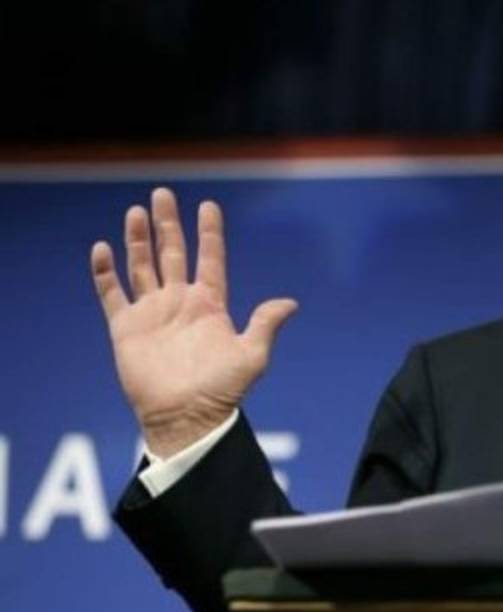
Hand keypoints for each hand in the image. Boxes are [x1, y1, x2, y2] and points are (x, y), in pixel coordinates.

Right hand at [90, 188, 297, 457]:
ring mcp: (152, 313)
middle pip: (172, 253)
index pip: (210, 259)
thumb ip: (265, 325)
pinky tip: (103, 248)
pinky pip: (112, 293)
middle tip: (163, 194)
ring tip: (136, 211)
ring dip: (138, 239)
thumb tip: (289, 303)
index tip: (208, 206)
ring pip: (142, 266)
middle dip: (168, 224)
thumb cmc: (222, 390)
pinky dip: (105, 271)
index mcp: (210, 305)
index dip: (209, 233)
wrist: (186, 417)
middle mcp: (180, 303)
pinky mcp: (126, 327)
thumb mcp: (252, 355)